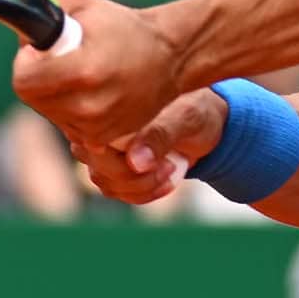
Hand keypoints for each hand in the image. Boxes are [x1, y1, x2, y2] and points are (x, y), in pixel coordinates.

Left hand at [12, 0, 185, 145]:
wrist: (169, 57)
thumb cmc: (125, 27)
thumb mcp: (83, 3)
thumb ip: (44, 13)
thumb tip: (22, 36)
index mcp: (83, 70)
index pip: (24, 81)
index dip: (26, 63)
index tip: (39, 53)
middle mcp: (89, 105)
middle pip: (33, 98)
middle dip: (39, 77)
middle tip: (61, 61)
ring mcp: (97, 126)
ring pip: (50, 113)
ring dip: (55, 95)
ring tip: (82, 75)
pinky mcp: (104, 137)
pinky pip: (69, 125)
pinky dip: (72, 109)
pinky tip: (92, 92)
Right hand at [69, 89, 226, 204]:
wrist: (203, 123)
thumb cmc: (194, 110)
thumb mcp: (185, 117)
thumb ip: (160, 135)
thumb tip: (135, 162)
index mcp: (110, 105)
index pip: (95, 141)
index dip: (121, 160)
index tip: (158, 161)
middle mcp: (99, 127)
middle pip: (98, 167)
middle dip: (136, 177)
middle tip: (168, 166)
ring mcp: (102, 151)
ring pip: (107, 183)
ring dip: (143, 185)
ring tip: (170, 169)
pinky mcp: (113, 169)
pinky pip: (119, 191)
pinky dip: (145, 192)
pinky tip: (167, 180)